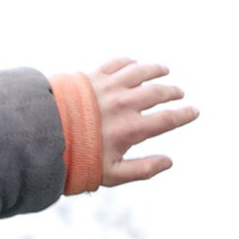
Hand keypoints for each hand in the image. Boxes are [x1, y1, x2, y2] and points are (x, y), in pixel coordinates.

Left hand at [87, 58, 197, 186]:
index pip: (167, 119)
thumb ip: (142, 169)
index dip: (184, 115)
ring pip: (140, 72)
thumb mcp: (111, 175)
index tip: (194, 111)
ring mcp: (109, 87)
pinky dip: (129, 63)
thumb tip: (169, 162)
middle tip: (179, 93)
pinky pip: (118, 63)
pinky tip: (134, 64)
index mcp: (131, 129)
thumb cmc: (76, 161)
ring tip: (164, 70)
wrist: (44, 136)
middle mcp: (124, 104)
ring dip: (155, 70)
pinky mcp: (93, 76)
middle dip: (172, 92)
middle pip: (157, 92)